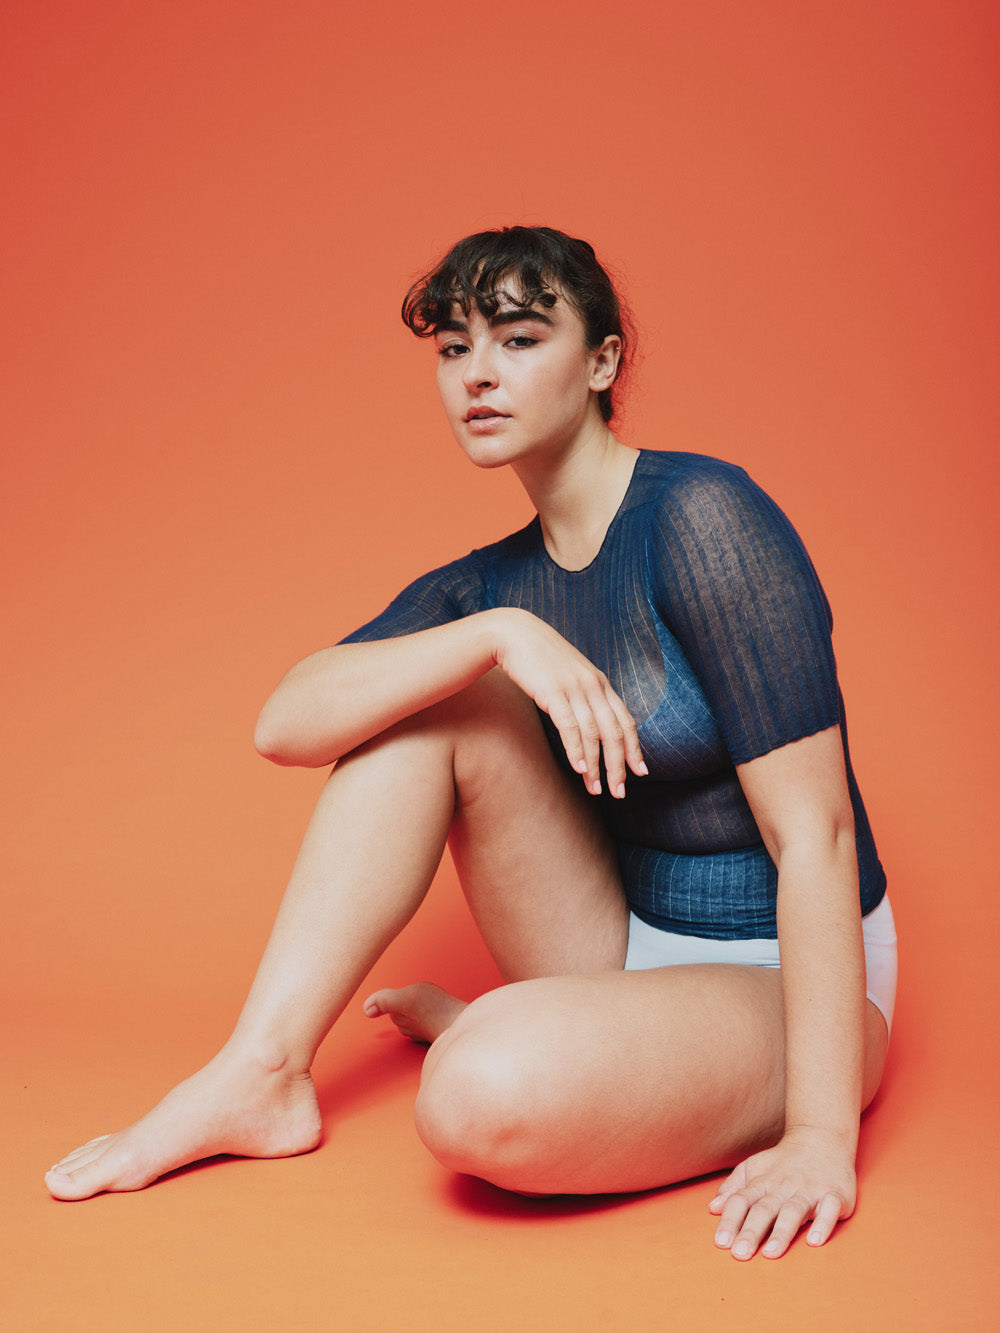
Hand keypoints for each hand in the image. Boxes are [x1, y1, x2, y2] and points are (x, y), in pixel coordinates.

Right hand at [490, 608, 646, 797]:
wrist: (514, 633)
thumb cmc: (539, 658)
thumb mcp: (569, 674)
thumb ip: (583, 694)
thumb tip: (589, 722)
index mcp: (600, 682)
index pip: (626, 721)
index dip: (634, 748)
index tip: (640, 772)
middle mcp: (593, 686)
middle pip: (615, 733)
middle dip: (619, 766)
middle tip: (619, 792)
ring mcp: (574, 688)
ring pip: (594, 734)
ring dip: (596, 766)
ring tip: (596, 789)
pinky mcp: (554, 692)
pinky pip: (570, 727)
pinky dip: (577, 750)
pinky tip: (579, 769)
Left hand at [708, 1129, 856, 1259]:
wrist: (821, 1137)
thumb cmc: (783, 1162)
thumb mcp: (754, 1167)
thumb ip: (734, 1188)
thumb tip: (713, 1208)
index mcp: (762, 1182)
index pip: (741, 1201)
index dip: (730, 1220)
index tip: (721, 1243)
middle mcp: (784, 1186)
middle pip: (764, 1209)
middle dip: (751, 1232)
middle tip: (739, 1254)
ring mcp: (810, 1190)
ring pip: (793, 1211)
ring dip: (781, 1232)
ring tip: (770, 1253)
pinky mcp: (834, 1194)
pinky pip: (829, 1209)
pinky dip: (822, 1224)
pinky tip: (814, 1241)